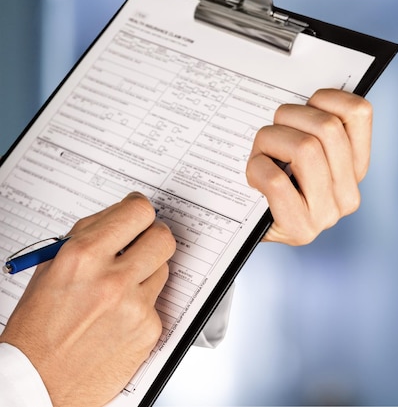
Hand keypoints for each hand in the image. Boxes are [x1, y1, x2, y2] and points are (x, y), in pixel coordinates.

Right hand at [0, 192, 175, 406]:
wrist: (37, 382)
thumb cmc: (38, 328)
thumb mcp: (52, 270)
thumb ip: (89, 238)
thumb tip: (119, 217)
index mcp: (83, 257)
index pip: (137, 212)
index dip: (139, 210)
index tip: (138, 212)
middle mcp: (113, 279)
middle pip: (163, 237)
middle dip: (153, 236)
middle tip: (141, 244)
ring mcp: (135, 305)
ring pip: (163, 268)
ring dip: (147, 272)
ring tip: (120, 289)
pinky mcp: (149, 329)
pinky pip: (158, 302)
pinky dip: (143, 305)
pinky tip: (119, 317)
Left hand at [247, 89, 372, 245]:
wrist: (250, 226)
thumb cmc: (273, 182)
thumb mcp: (299, 149)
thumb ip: (313, 126)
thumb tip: (306, 93)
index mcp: (356, 167)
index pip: (359, 113)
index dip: (326, 97)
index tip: (306, 106)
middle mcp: (348, 193)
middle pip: (327, 128)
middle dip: (288, 117)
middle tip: (273, 130)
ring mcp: (327, 214)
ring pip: (304, 148)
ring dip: (270, 141)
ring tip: (263, 153)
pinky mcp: (301, 228)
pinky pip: (274, 179)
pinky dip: (256, 168)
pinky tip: (255, 175)